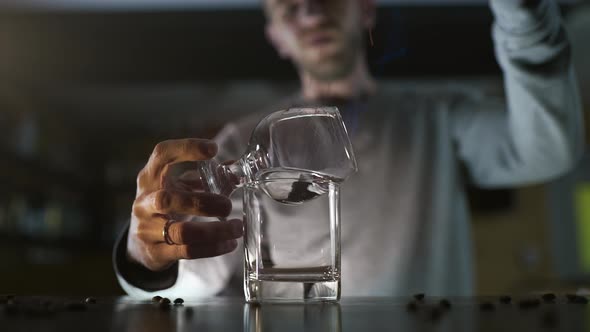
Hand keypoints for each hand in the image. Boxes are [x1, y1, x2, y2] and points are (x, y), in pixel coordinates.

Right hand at [127, 138, 243, 271]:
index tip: (213, 149)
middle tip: (228, 205)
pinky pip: (187, 251)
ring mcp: (147, 229)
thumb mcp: (180, 187)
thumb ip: (207, 178)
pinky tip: (229, 243)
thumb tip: (238, 171)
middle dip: (203, 202)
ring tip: (237, 227)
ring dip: (215, 231)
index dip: (186, 149)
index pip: (162, 155)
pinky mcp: (156, 253)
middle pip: (168, 199)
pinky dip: (212, 248)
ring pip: (182, 232)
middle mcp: (145, 202)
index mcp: (150, 177)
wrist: (139, 243)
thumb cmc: (166, 207)